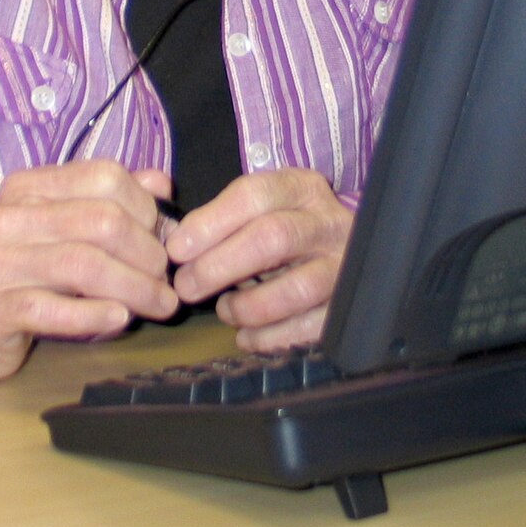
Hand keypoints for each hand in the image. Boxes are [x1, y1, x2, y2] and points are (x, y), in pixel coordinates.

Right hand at [0, 160, 177, 383]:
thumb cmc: (19, 273)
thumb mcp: (60, 229)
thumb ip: (108, 202)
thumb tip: (161, 182)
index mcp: (28, 187)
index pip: (104, 177)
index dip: (147, 208)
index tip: (164, 241)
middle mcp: (8, 216)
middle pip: (101, 221)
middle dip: (147, 253)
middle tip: (167, 282)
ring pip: (82, 265)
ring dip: (135, 288)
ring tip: (160, 305)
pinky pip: (50, 309)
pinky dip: (94, 315)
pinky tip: (120, 319)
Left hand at [165, 168, 353, 351]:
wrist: (353, 256)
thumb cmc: (286, 232)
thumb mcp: (261, 211)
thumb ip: (219, 218)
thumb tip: (172, 243)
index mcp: (301, 189)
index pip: (255, 194)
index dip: (211, 222)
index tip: (177, 248)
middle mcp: (328, 223)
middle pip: (273, 238)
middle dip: (220, 265)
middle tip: (186, 286)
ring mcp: (344, 266)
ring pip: (296, 287)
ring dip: (249, 305)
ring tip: (225, 310)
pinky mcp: (348, 307)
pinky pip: (309, 328)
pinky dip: (270, 338)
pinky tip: (246, 336)